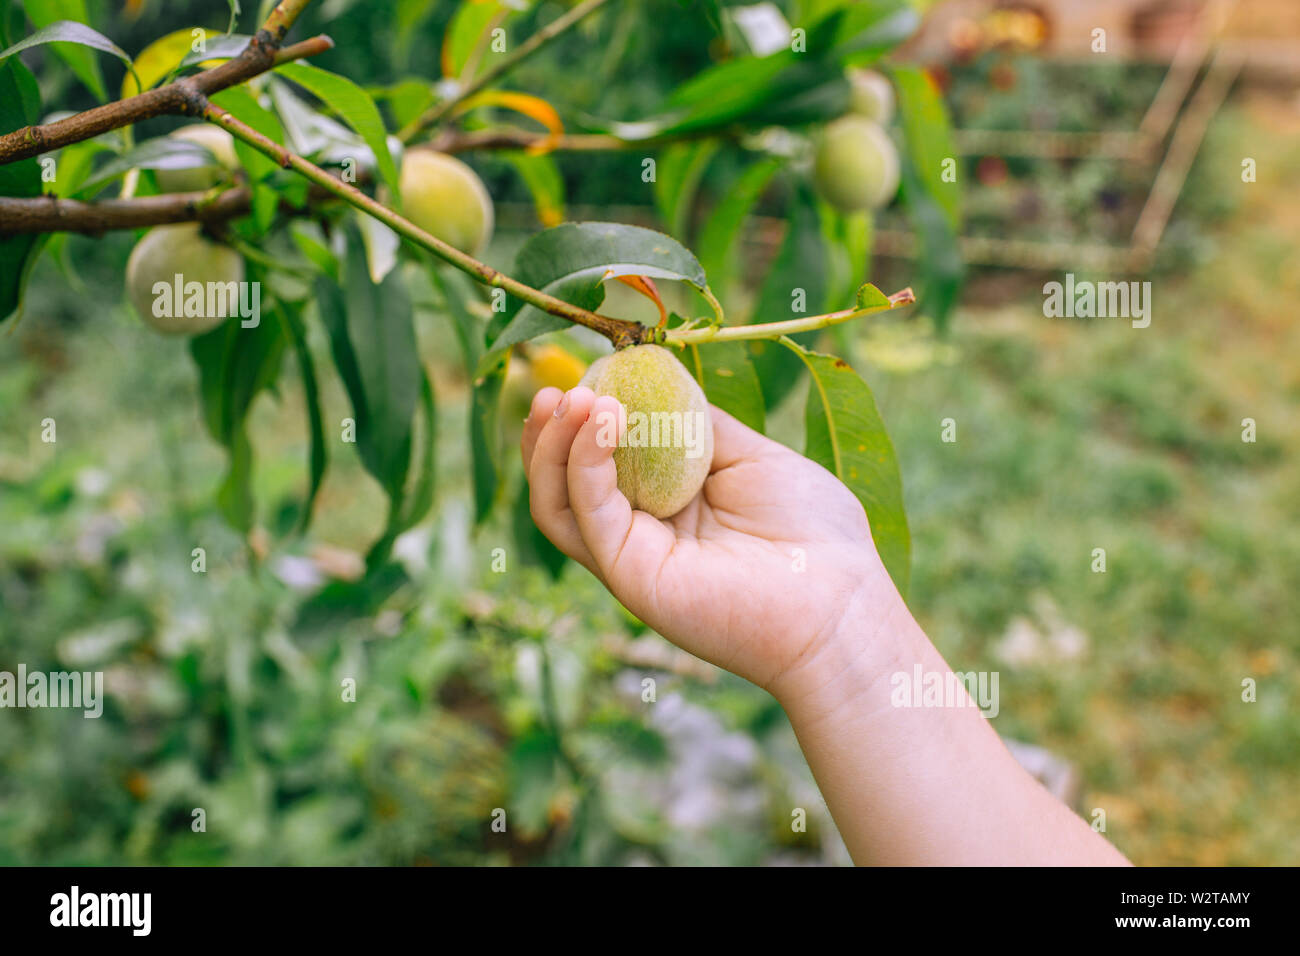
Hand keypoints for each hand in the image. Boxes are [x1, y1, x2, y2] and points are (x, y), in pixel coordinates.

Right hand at [521, 385, 897, 695]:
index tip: (590, 374)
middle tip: (557, 389)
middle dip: (550, 432)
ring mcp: (632, 556)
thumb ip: (699, 425)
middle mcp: (641, 533)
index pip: (602, 460)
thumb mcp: (752, 457)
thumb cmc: (814, 533)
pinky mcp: (633, 575)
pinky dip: (583, 463)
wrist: (841, 600)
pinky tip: (603, 420)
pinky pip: (589, 514)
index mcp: (669, 505)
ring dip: (551, 446)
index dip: (586, 419)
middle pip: (564, 483)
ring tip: (567, 398)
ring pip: (557, 504)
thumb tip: (656, 383)